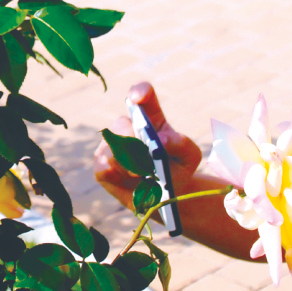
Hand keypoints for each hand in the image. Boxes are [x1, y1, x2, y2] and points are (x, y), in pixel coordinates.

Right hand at [93, 82, 203, 211]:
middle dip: (133, 139)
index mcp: (151, 118)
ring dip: (129, 163)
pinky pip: (103, 166)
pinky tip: (130, 181)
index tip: (137, 99)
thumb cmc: (176, 170)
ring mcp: (111, 145)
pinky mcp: (101, 164)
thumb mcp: (190, 157)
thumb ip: (183, 144)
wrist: (165, 198)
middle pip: (122, 123)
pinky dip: (119, 176)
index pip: (142, 95)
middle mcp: (128, 127)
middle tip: (146, 158)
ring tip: (144, 175)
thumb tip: (162, 138)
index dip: (138, 92)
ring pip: (112, 147)